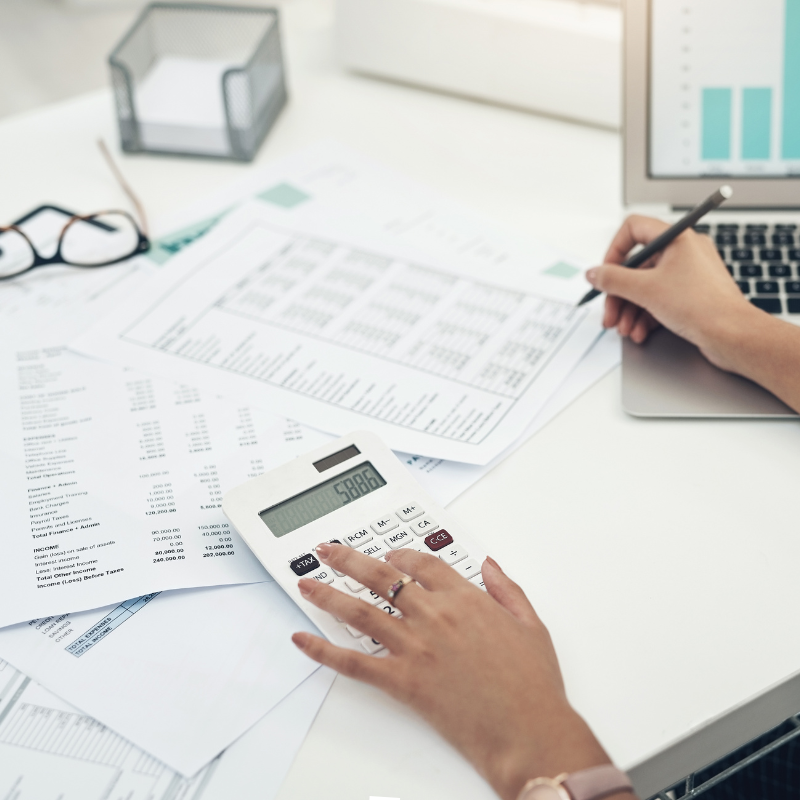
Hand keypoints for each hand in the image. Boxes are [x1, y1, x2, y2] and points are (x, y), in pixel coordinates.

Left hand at [292, 543, 615, 799]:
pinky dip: (324, 651)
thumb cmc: (533, 683)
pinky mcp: (403, 680)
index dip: (399, 555)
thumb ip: (507, 588)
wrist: (528, 731)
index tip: (387, 555)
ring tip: (306, 582)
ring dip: (328, 593)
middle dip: (348, 559)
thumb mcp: (530, 624)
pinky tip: (304, 640)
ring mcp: (415, 646)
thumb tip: (489, 565)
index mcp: (465, 598)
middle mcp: (434, 615)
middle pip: (380, 576)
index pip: (421, 564)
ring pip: (360, 611)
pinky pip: (355, 662)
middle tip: (327, 551)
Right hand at [585, 214, 799, 411]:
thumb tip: (594, 273)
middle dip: (619, 293)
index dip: (614, 251)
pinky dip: (645, 315)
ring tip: (624, 328)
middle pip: (636, 266)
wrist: (732, 335)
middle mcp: (683, 252)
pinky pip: (658, 299)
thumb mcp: (646, 290)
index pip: (633, 229)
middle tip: (609, 312)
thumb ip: (613, 279)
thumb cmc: (703, 306)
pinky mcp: (690, 295)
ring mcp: (687, 274)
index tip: (606, 273)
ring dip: (630, 309)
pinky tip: (640, 331)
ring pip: (645, 286)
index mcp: (677, 238)